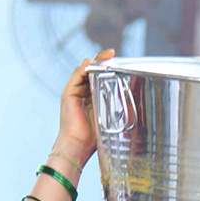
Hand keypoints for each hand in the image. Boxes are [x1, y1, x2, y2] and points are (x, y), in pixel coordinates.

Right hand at [54, 49, 115, 168]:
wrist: (78, 147)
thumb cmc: (92, 139)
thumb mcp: (108, 120)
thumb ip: (115, 109)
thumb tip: (131, 102)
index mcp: (91, 99)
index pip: (98, 79)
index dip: (106, 69)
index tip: (117, 61)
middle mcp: (81, 94)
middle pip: (91, 72)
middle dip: (101, 61)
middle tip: (112, 54)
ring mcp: (73, 92)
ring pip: (84, 71)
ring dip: (95, 62)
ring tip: (107, 56)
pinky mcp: (68, 93)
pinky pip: (77, 75)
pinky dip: (85, 68)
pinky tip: (93, 63)